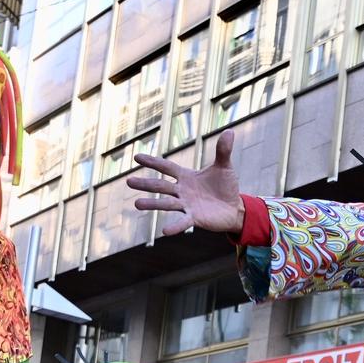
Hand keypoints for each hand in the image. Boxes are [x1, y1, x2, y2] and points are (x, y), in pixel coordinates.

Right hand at [129, 131, 244, 236]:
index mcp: (186, 176)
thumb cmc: (226, 186)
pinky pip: (183, 222)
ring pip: (166, 204)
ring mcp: (187, 205)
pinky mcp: (195, 218)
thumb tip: (229, 131)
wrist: (235, 208)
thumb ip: (223, 150)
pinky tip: (164, 232)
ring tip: (137, 204)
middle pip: (161, 186)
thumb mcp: (224, 166)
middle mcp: (182, 191)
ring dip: (152, 204)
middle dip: (145, 184)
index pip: (166, 167)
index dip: (153, 162)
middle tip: (128, 181)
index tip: (137, 157)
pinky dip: (174, 227)